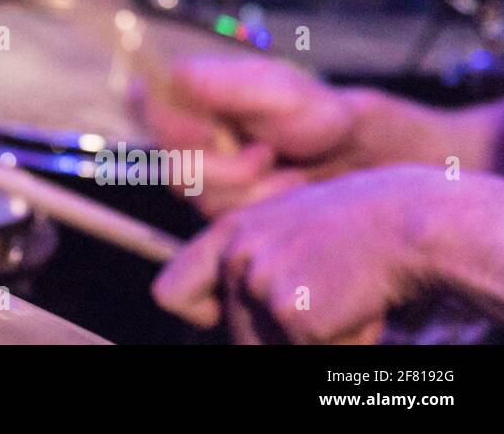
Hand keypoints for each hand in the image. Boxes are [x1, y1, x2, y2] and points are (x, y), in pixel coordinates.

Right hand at [139, 55, 434, 216]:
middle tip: (265, 155)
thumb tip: (176, 74)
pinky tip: (286, 191)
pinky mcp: (221, 209)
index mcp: (191, 98)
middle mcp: (186, 138)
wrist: (356, 160)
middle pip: (169, 159)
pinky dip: (258, 205)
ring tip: (286, 171)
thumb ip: (228, 84)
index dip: (162, 118)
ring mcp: (202, 176)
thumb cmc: (318, 114)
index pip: (145, 100)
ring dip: (247, 186)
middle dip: (221, 165)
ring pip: (195, 193)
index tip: (206, 131)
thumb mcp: (280, 90)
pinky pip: (220, 217)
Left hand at [152, 166, 445, 342]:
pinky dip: (340, 344)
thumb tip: (217, 315)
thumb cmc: (356, 230)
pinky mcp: (291, 314)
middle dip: (279, 334)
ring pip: (269, 349)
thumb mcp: (287, 231)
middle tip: (324, 299)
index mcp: (228, 233)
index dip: (199, 316)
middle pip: (235, 336)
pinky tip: (356, 307)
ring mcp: (259, 285)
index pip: (170, 293)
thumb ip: (250, 265)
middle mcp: (234, 257)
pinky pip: (310, 354)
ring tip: (341, 297)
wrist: (408, 223)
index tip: (221, 318)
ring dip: (310, 340)